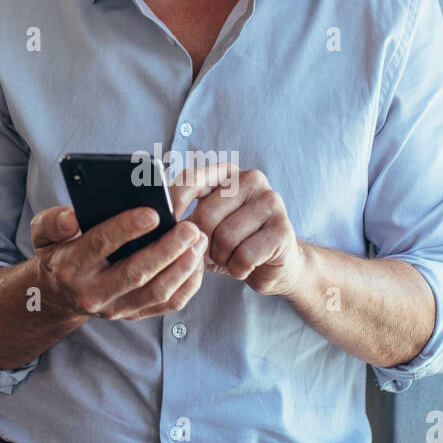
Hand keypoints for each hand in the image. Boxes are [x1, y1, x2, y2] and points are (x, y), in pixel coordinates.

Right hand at [29, 203, 207, 321]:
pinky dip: (189, 283)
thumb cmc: (60, 252)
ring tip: (199, 240)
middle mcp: (93, 293)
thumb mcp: (44, 233)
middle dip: (167, 250)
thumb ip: (53, 221)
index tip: (153, 213)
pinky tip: (197, 259)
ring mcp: (117, 308)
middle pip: (136, 273)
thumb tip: (72, 217)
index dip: (126, 228)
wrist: (60, 293)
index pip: (100, 245)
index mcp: (71, 266)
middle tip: (189, 228)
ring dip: (183, 267)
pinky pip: (169, 304)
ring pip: (158, 292)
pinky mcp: (135, 315)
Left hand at [169, 163, 305, 297]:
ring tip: (231, 258)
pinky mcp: (283, 229)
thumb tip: (158, 220)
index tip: (165, 227)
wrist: (274, 266)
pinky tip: (245, 267)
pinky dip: (238, 269)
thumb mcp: (206, 226)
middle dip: (202, 243)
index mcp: (227, 173)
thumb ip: (185, 216)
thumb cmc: (234, 244)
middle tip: (212, 252)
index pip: (191, 178)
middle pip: (206, 214)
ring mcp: (271, 202)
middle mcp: (251, 179)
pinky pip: (245, 255)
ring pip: (226, 237)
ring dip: (222, 258)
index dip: (173, 204)